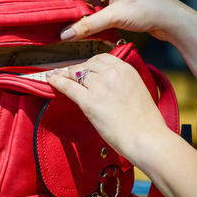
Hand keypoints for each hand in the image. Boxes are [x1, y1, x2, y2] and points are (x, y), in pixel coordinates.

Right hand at [44, 0, 186, 42]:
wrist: (172, 20)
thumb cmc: (148, 10)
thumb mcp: (115, 16)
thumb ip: (88, 25)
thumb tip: (64, 34)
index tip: (45, 4)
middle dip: (66, 3)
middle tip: (51, 15)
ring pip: (89, 1)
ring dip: (78, 12)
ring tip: (63, 22)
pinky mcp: (119, 4)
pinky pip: (98, 9)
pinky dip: (89, 17)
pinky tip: (82, 26)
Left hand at [46, 53, 168, 161]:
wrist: (146, 138)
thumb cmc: (146, 122)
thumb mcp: (138, 91)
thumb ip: (123, 84)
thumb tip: (110, 88)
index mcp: (126, 69)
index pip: (101, 58)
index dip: (89, 63)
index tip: (84, 67)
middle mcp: (112, 73)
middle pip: (86, 65)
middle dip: (76, 69)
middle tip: (68, 74)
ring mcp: (99, 86)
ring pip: (75, 73)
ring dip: (65, 75)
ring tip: (56, 76)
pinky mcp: (89, 101)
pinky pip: (68, 87)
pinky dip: (57, 82)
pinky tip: (50, 80)